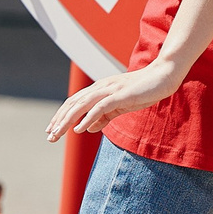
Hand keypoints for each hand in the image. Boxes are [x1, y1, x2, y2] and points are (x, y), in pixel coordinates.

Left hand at [45, 60, 184, 140]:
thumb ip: (104, 116)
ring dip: (68, 120)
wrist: (163, 77)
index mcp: (100, 89)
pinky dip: (88, 118)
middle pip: (73, 103)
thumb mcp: (121, 106)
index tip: (52, 130)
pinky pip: (100, 107)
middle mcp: (101, 87)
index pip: (74, 102)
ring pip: (82, 105)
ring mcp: (110, 90)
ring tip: (58, 134)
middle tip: (49, 136)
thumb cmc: (144, 91)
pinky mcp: (120, 95)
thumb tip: (87, 128)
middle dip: (59, 120)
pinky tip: (79, 129)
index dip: (61, 115)